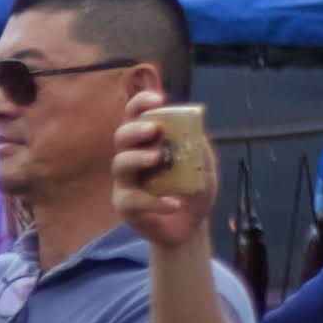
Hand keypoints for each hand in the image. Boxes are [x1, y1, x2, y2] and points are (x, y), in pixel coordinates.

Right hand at [108, 107, 210, 251]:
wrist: (191, 224)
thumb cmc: (193, 188)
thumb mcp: (202, 163)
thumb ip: (196, 145)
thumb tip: (192, 127)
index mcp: (149, 141)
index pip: (138, 116)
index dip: (141, 104)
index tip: (157, 98)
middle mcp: (132, 157)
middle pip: (122, 136)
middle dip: (135, 130)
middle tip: (153, 130)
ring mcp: (126, 181)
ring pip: (120, 164)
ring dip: (137, 158)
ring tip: (157, 158)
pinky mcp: (125, 205)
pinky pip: (133, 200)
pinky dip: (154, 201)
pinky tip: (173, 203)